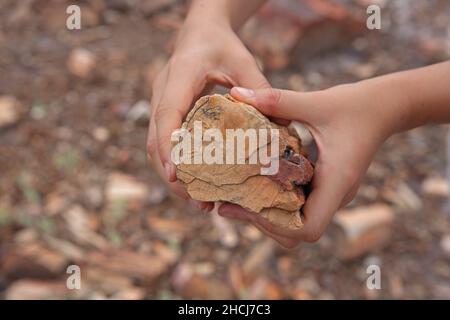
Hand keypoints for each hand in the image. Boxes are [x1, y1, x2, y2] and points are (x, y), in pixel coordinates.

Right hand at [147, 20, 269, 210]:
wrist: (200, 32)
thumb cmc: (222, 43)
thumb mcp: (244, 61)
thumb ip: (261, 90)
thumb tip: (283, 130)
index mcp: (180, 75)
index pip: (167, 114)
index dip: (168, 145)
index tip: (176, 174)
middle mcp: (162, 91)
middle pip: (154, 139)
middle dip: (171, 173)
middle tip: (196, 200)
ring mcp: (159, 102)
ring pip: (153, 145)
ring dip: (171, 175)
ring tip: (197, 200)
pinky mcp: (164, 112)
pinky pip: (163, 142)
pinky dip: (175, 164)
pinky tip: (196, 181)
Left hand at [219, 81, 403, 247]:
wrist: (384, 108)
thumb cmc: (356, 105)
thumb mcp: (316, 101)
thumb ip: (276, 100)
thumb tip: (236, 93)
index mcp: (336, 182)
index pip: (308, 228)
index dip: (276, 225)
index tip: (247, 207)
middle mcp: (335, 195)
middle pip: (295, 232)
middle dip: (262, 222)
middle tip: (229, 205)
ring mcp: (331, 193)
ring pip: (296, 222)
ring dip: (267, 214)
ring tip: (236, 197)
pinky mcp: (326, 186)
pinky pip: (299, 205)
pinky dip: (276, 201)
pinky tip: (255, 182)